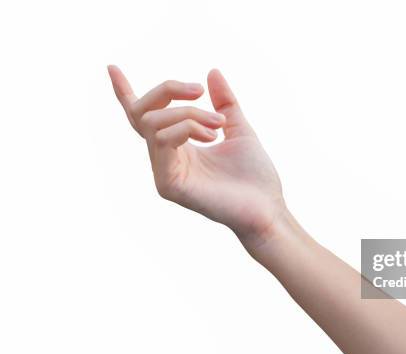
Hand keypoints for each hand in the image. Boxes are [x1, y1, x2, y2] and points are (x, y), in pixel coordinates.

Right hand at [108, 66, 284, 243]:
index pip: (144, 118)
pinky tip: (213, 138)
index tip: (111, 68)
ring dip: (188, 113)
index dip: (124, 92)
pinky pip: (162, 141)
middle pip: (142, 112)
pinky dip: (187, 128)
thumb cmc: (255, 175)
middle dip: (168, 90)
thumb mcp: (239, 129)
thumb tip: (212, 71)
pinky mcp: (168, 185)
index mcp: (179, 146)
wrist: (268, 208)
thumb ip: (225, 103)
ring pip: (154, 122)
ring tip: (219, 125)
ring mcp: (164, 173)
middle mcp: (165, 158)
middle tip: (199, 90)